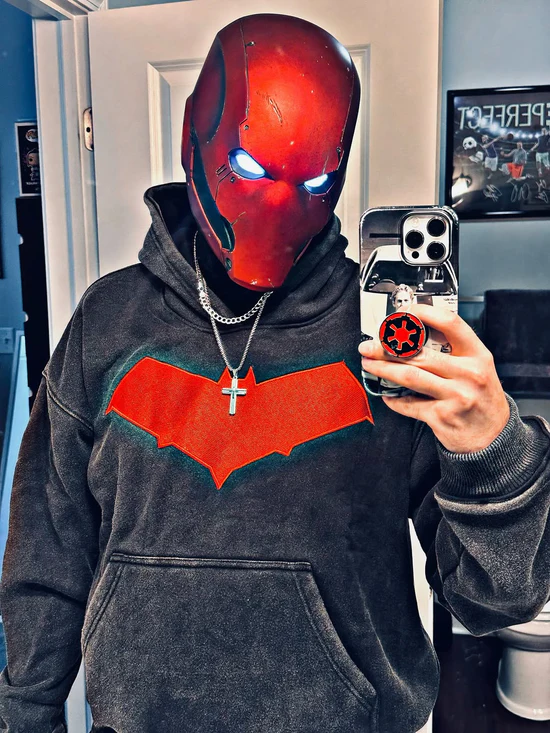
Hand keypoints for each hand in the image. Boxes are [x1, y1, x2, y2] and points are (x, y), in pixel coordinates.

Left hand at [358, 304, 509, 452]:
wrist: (493, 436)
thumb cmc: (481, 399)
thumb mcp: (478, 368)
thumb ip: (454, 351)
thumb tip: (414, 334)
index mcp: (478, 356)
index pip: (450, 324)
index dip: (424, 313)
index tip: (403, 313)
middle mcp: (468, 374)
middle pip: (420, 354)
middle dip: (386, 348)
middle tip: (369, 346)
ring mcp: (455, 396)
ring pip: (409, 377)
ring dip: (383, 369)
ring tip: (369, 364)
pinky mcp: (441, 417)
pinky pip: (409, 404)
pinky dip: (394, 399)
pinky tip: (386, 395)